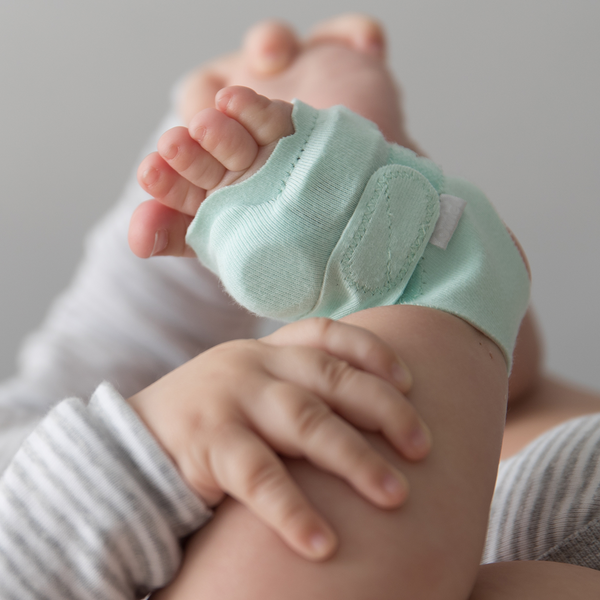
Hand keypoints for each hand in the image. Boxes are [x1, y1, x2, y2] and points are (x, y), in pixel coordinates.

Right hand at [128, 318, 430, 559]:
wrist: (131, 444)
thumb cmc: (210, 421)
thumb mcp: (251, 391)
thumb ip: (296, 391)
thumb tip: (365, 420)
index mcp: (267, 351)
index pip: (325, 334)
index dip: (371, 351)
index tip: (409, 380)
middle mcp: (252, 365)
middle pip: (330, 377)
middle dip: (383, 408)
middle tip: (422, 447)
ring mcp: (230, 399)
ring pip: (305, 422)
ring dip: (354, 459)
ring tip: (395, 495)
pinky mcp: (206, 442)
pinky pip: (259, 476)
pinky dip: (292, 509)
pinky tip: (322, 543)